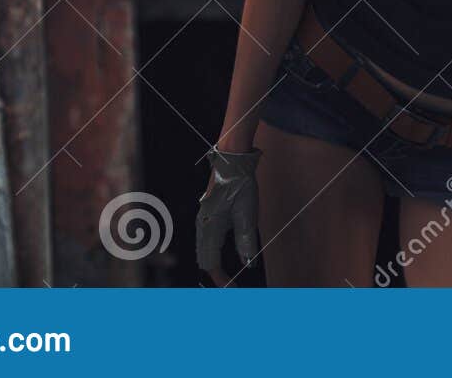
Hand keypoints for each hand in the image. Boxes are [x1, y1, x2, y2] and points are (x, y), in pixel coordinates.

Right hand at [195, 145, 261, 284]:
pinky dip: (215, 252)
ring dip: (214, 264)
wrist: (232, 163)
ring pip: (205, 250)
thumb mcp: (247, 216)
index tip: (231, 289)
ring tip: (227, 276)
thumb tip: (248, 264)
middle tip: (230, 286)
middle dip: (216, 274)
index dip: (221, 278)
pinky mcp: (209, 215)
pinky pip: (208, 241)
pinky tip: (224, 255)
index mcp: (209, 229)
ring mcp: (204, 220)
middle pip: (204, 259)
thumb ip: (246, 242)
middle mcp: (202, 227)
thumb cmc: (239, 186)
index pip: (211, 263)